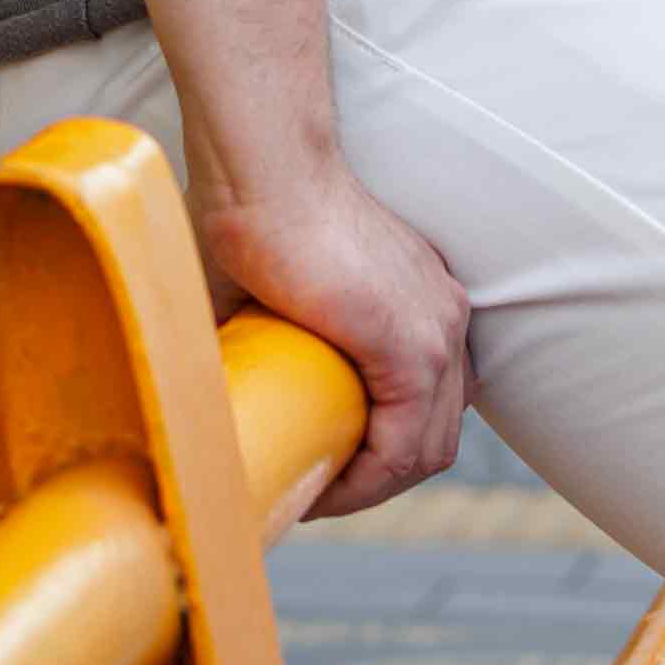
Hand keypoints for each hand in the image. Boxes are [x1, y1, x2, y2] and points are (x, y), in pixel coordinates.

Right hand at [193, 155, 471, 515]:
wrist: (263, 169)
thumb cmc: (255, 210)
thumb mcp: (283, 288)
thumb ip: (272, 334)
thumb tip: (219, 384)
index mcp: (424, 302)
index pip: (428, 405)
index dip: (379, 453)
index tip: (321, 469)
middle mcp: (445, 317)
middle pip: (434, 435)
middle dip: (375, 477)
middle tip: (313, 488)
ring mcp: (436, 332)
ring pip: (424, 451)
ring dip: (369, 487)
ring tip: (309, 495)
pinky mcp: (410, 346)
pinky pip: (401, 449)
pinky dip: (364, 482)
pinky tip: (320, 490)